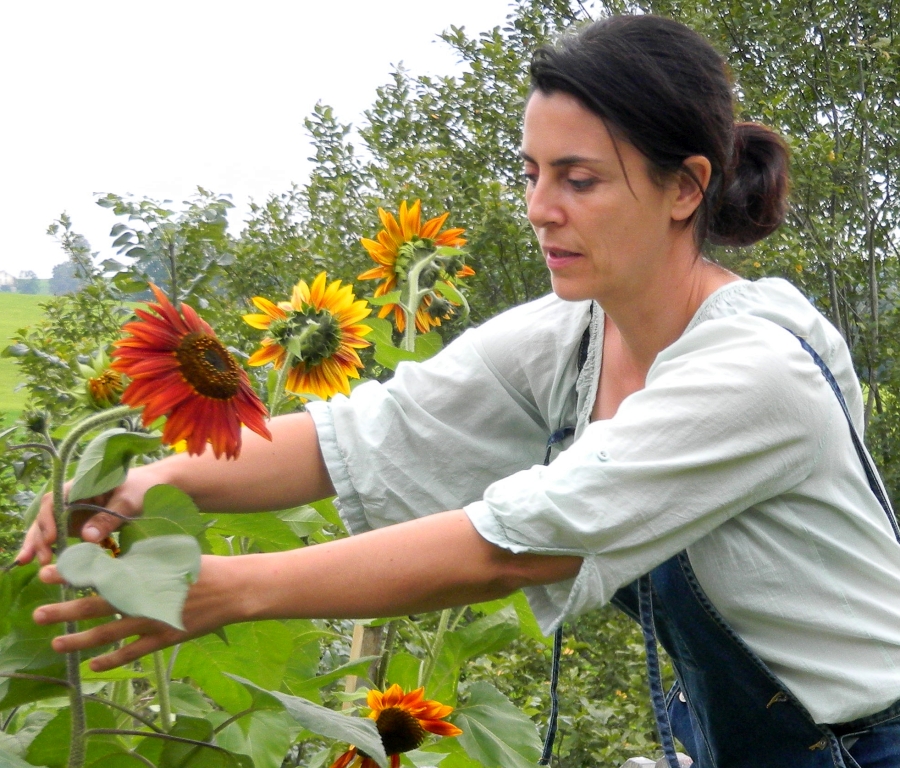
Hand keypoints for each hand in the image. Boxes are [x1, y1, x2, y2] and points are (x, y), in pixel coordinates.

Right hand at [17, 464, 165, 566]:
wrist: (153, 487)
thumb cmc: (142, 488)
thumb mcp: (128, 501)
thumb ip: (108, 518)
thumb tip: (86, 538)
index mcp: (81, 485)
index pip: (56, 500)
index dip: (49, 519)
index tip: (51, 539)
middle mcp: (72, 497)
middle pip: (47, 514)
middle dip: (37, 535)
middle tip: (35, 558)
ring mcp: (74, 511)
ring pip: (49, 526)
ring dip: (37, 543)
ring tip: (26, 562)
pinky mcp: (79, 523)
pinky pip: (60, 535)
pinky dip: (49, 547)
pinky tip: (43, 561)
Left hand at [33, 555, 238, 670]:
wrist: (234, 588)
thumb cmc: (202, 567)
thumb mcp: (171, 554)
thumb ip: (142, 559)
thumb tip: (114, 556)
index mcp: (147, 572)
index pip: (102, 572)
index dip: (74, 574)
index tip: (48, 573)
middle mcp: (146, 596)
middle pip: (99, 604)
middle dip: (66, 609)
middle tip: (38, 613)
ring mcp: (155, 619)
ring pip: (111, 632)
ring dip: (81, 639)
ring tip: (56, 643)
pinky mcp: (166, 636)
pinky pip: (134, 651)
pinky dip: (113, 659)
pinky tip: (93, 666)